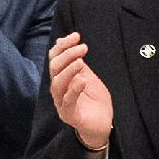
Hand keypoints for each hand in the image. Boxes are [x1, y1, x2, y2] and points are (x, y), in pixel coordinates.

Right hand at [47, 30, 114, 153]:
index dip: (63, 45)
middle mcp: (58, 89)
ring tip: (81, 61)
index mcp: (61, 77)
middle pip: (54, 69)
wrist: (103, 123)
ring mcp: (62, 102)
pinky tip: (82, 80)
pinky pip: (67, 101)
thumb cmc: (95, 99)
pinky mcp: (69, 115)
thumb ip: (77, 61)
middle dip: (67, 55)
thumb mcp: (87, 75)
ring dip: (68, 70)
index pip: (55, 58)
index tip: (76, 36)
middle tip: (83, 48)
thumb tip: (66, 40)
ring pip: (57, 84)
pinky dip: (74, 89)